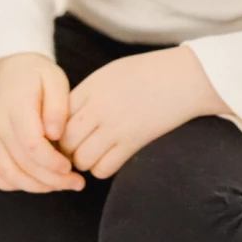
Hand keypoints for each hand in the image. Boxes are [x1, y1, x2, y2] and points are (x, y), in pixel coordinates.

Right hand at [0, 53, 85, 194]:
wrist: (11, 69)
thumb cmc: (38, 76)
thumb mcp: (55, 80)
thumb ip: (58, 107)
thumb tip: (56, 134)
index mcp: (16, 106)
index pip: (31, 144)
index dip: (52, 162)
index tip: (70, 167)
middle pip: (21, 164)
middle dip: (50, 180)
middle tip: (75, 182)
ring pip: (7, 174)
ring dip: (35, 186)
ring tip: (59, 185)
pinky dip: (13, 184)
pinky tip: (35, 182)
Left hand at [59, 46, 222, 180]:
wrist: (184, 78)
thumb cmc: (148, 73)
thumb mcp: (111, 74)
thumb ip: (88, 94)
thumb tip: (68, 117)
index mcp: (90, 87)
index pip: (57, 118)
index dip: (57, 131)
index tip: (64, 135)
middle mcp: (98, 107)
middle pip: (65, 141)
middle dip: (67, 151)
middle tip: (76, 151)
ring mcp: (115, 126)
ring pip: (81, 159)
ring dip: (84, 162)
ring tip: (93, 155)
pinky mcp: (132, 143)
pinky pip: (103, 168)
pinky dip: (102, 169)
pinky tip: (109, 159)